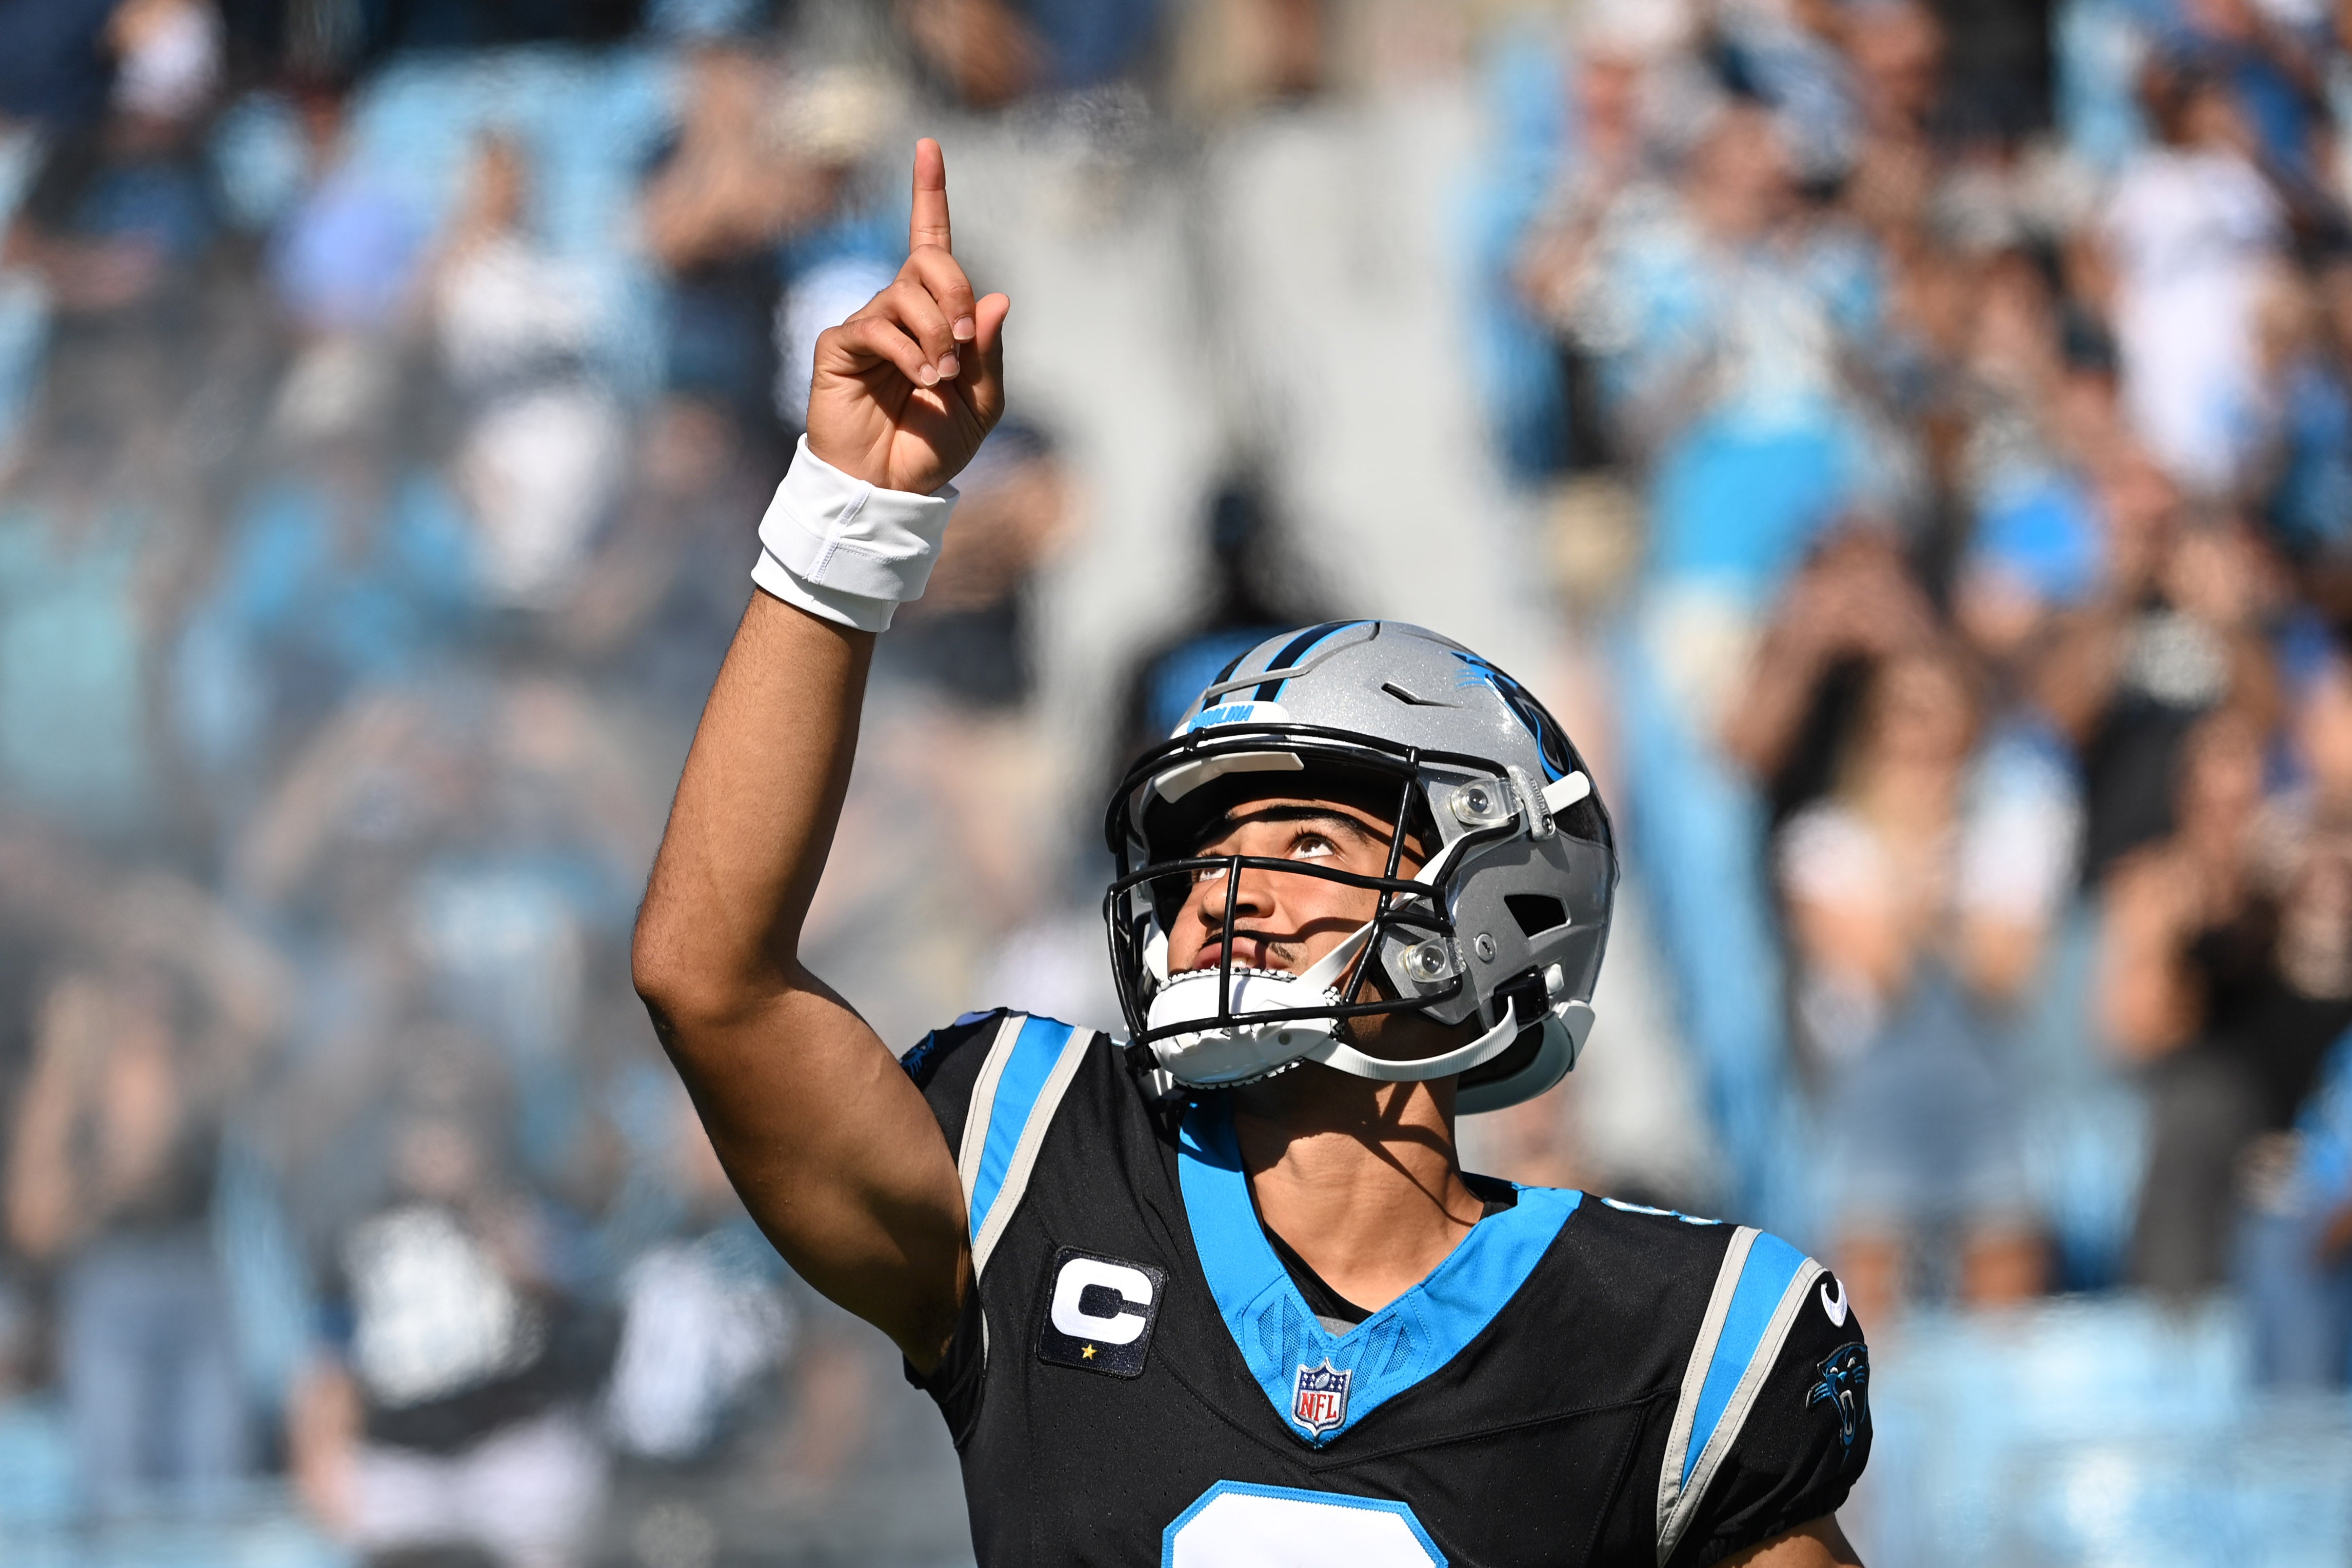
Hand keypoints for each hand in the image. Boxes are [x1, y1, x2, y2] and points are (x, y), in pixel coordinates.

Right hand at [805, 138, 1009, 493]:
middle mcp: (896, 309)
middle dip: (956, 293)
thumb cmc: (932, 446)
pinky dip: (909, 352)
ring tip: (942, 375)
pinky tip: (920, 379)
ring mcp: (865, 324)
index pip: (930, 242)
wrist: (889, 487)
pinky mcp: (838, 345)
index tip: (929, 147)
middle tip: (963, 342)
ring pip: (906, 294)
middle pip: (929, 260)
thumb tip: (996, 300)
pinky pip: (877, 326)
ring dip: (936, 334)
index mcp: (933, 315)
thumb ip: (989, 354)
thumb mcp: (982, 404)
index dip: (928, 193)